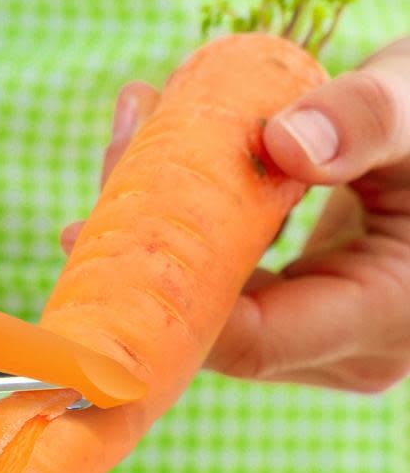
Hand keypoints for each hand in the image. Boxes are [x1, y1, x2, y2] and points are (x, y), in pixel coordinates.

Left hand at [60, 37, 409, 394]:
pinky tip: (154, 173)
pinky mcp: (299, 319)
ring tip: (127, 145)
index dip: (162, 299)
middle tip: (101, 180)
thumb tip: (282, 143)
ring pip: (210, 308)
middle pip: (213, 324)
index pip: (245, 338)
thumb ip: (368, 121)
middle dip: (148, 253)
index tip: (91, 240)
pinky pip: (225, 291)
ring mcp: (321, 344)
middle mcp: (349, 352)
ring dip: (162, 236)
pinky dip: (191, 237)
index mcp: (383, 317)